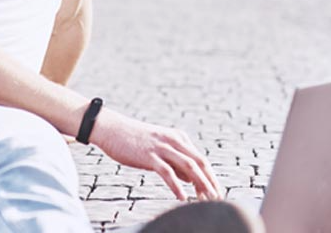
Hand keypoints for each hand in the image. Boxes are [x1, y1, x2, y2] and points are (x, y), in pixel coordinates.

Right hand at [90, 109, 222, 200]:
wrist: (111, 128)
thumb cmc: (134, 141)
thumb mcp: (159, 150)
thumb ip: (176, 162)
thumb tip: (191, 180)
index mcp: (178, 137)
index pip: (201, 159)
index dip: (211, 177)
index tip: (218, 193)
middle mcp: (173, 140)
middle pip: (199, 162)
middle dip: (211, 181)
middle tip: (219, 199)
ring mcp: (161, 147)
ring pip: (188, 166)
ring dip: (200, 184)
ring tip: (207, 200)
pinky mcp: (149, 155)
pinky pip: (167, 172)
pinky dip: (177, 185)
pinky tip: (183, 198)